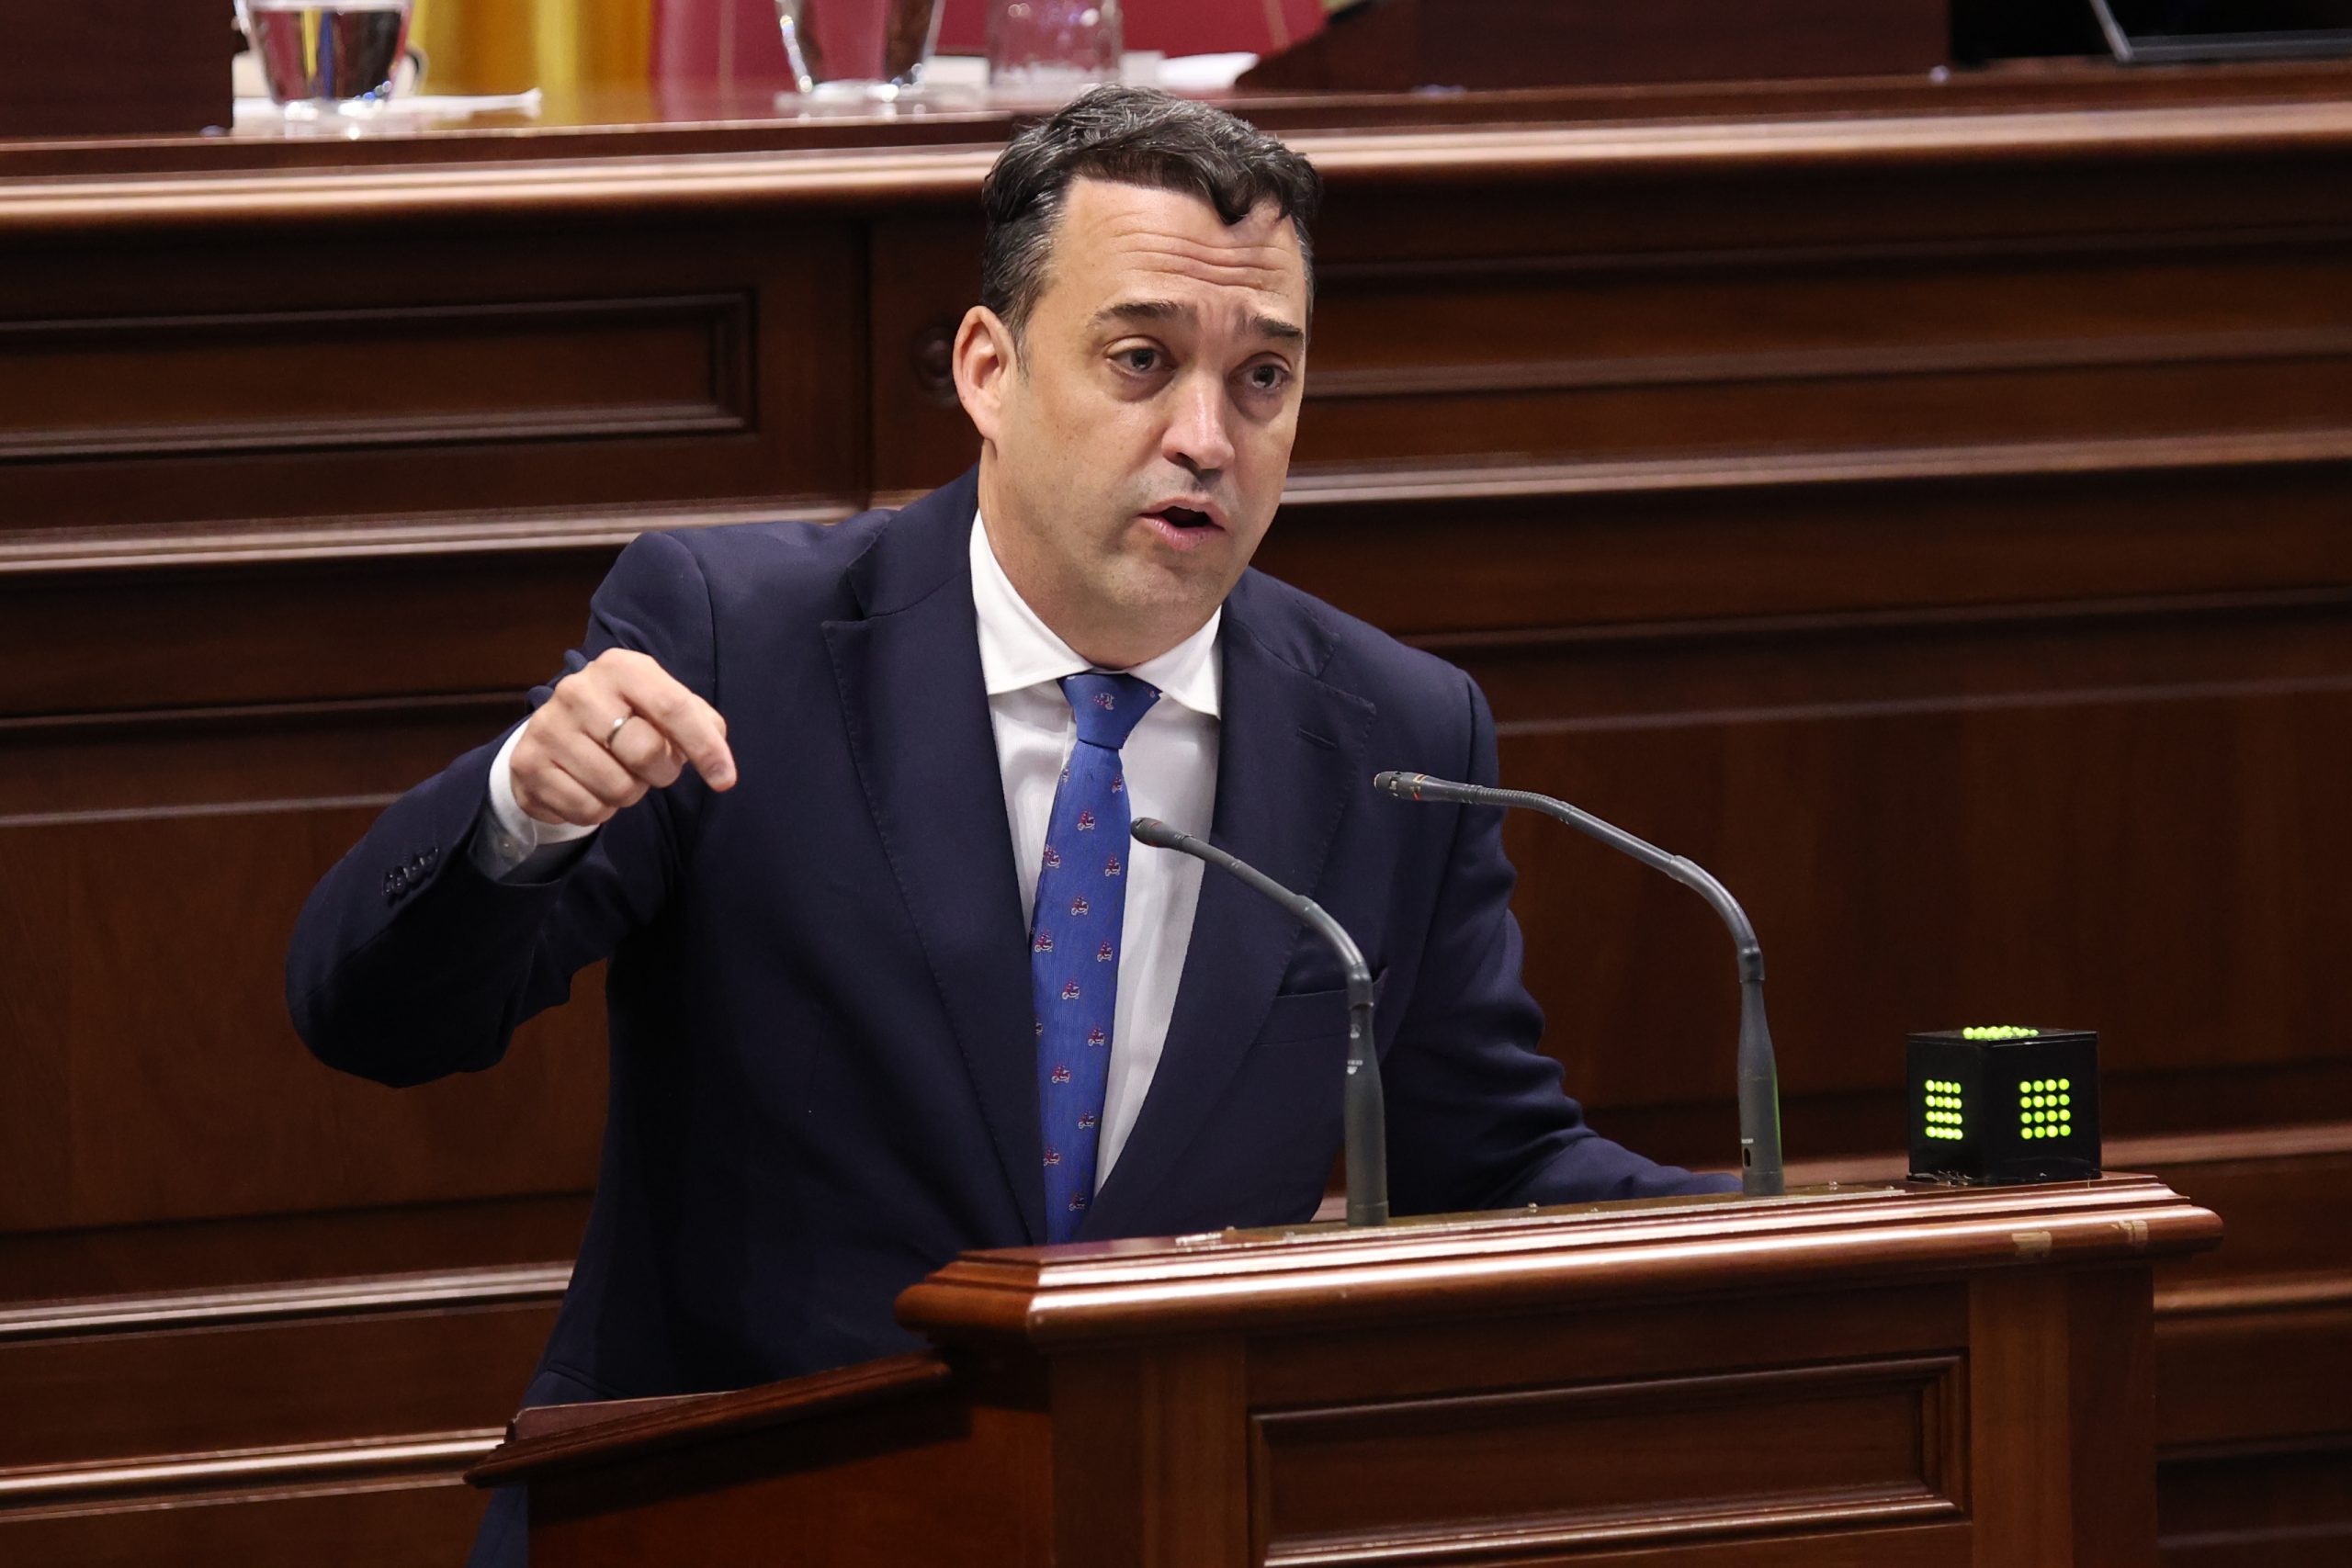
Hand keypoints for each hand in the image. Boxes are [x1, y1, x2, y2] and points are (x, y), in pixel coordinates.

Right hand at [510, 649, 736, 827]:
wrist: (554, 733)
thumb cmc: (624, 717)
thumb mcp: (661, 705)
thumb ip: (698, 723)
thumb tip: (718, 761)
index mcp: (620, 667)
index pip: (673, 707)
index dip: (706, 748)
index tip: (725, 779)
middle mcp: (579, 690)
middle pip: (647, 752)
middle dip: (662, 772)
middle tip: (652, 768)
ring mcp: (549, 727)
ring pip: (619, 788)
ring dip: (630, 793)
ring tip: (617, 773)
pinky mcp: (529, 765)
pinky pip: (588, 810)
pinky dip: (600, 810)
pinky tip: (591, 788)